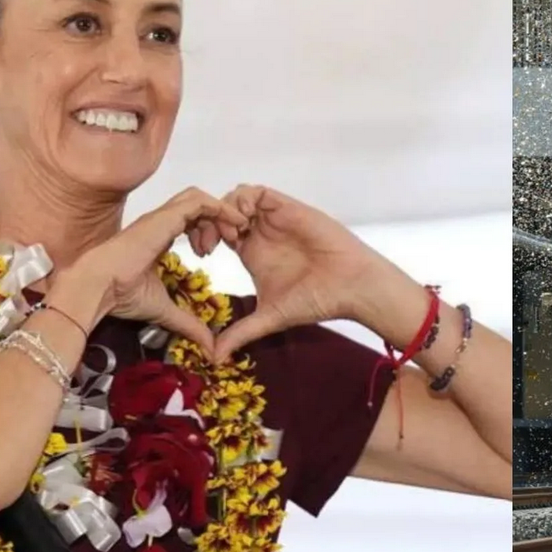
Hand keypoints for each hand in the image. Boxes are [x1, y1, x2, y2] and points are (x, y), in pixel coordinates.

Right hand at [70, 187, 248, 348]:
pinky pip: (199, 202)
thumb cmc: (120, 296)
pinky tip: (232, 226)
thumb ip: (188, 323)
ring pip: (199, 199)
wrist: (97, 287)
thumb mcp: (165, 310)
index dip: (209, 230)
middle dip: (220, 219)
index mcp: (158, 238)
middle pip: (197, 207)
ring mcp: (162, 217)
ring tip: (235, 235)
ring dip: (222, 213)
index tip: (221, 251)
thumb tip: (209, 345)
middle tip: (233, 241)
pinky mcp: (165, 217)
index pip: (189, 222)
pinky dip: (220, 208)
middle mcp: (160, 224)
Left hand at [197, 185, 395, 362]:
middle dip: (208, 220)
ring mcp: (273, 218)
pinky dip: (243, 200)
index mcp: (252, 253)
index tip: (201, 255)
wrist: (351, 285)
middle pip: (222, 211)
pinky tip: (243, 222)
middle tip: (208, 242)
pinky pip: (257, 192)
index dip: (204, 238)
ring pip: (236, 197)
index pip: (218, 233)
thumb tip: (213, 359)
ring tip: (229, 233)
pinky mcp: (288, 208)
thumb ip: (241, 333)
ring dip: (225, 209)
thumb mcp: (270, 317)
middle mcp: (261, 233)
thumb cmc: (317, 299)